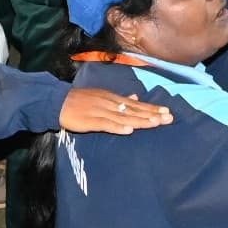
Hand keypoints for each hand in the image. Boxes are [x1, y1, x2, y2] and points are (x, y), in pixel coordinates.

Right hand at [57, 87, 172, 134]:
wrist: (58, 102)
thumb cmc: (81, 101)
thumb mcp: (102, 97)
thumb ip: (119, 99)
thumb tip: (135, 97)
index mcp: (113, 98)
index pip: (137, 104)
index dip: (152, 109)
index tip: (167, 112)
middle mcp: (110, 104)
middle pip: (134, 110)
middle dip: (152, 115)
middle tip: (169, 118)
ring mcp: (101, 112)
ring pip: (124, 117)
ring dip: (140, 121)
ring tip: (155, 123)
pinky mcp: (91, 121)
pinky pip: (107, 125)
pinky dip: (118, 127)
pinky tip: (129, 131)